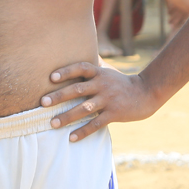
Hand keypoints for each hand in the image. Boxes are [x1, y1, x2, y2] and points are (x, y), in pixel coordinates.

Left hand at [39, 61, 157, 142]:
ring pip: (84, 108)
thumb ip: (93, 65)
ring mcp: (108, 99)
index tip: (51, 77)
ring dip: (67, 116)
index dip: (66, 71)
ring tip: (52, 123)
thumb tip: (80, 50)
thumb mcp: (107, 71)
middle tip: (43, 103)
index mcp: (99, 73)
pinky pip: (96, 124)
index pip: (80, 68)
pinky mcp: (114, 114)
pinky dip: (83, 131)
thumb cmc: (121, 83)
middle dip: (59, 96)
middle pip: (78, 89)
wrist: (146, 93)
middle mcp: (102, 84)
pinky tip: (71, 138)